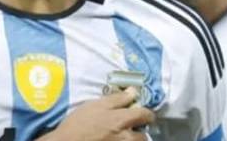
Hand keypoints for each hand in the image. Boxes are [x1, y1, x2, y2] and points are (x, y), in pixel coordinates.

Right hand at [37, 87, 154, 140]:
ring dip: (133, 140)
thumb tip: (133, 91)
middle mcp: (125, 137)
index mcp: (122, 120)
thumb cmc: (78, 123)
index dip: (147, 114)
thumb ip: (117, 99)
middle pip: (144, 136)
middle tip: (134, 129)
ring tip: (122, 137)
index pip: (145, 115)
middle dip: (141, 132)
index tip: (145, 114)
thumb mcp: (96, 105)